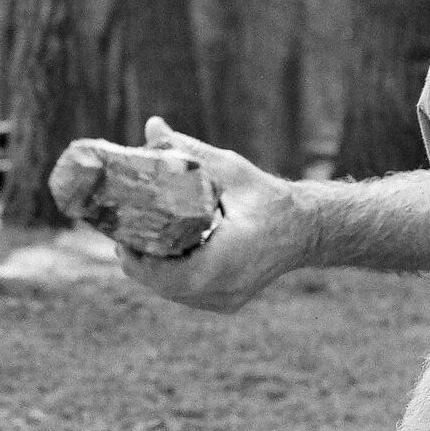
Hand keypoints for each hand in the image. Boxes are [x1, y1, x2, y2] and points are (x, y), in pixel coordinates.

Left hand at [116, 118, 314, 313]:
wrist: (305, 229)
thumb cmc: (266, 197)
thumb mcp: (229, 170)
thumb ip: (189, 151)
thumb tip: (152, 126)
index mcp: (228, 257)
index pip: (167, 274)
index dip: (138, 259)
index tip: (125, 235)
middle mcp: (227, 286)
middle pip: (163, 285)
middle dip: (140, 262)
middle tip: (126, 235)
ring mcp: (227, 300)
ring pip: (173, 294)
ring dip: (153, 272)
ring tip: (141, 244)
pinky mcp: (228, 304)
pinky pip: (188, 296)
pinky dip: (172, 278)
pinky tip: (164, 257)